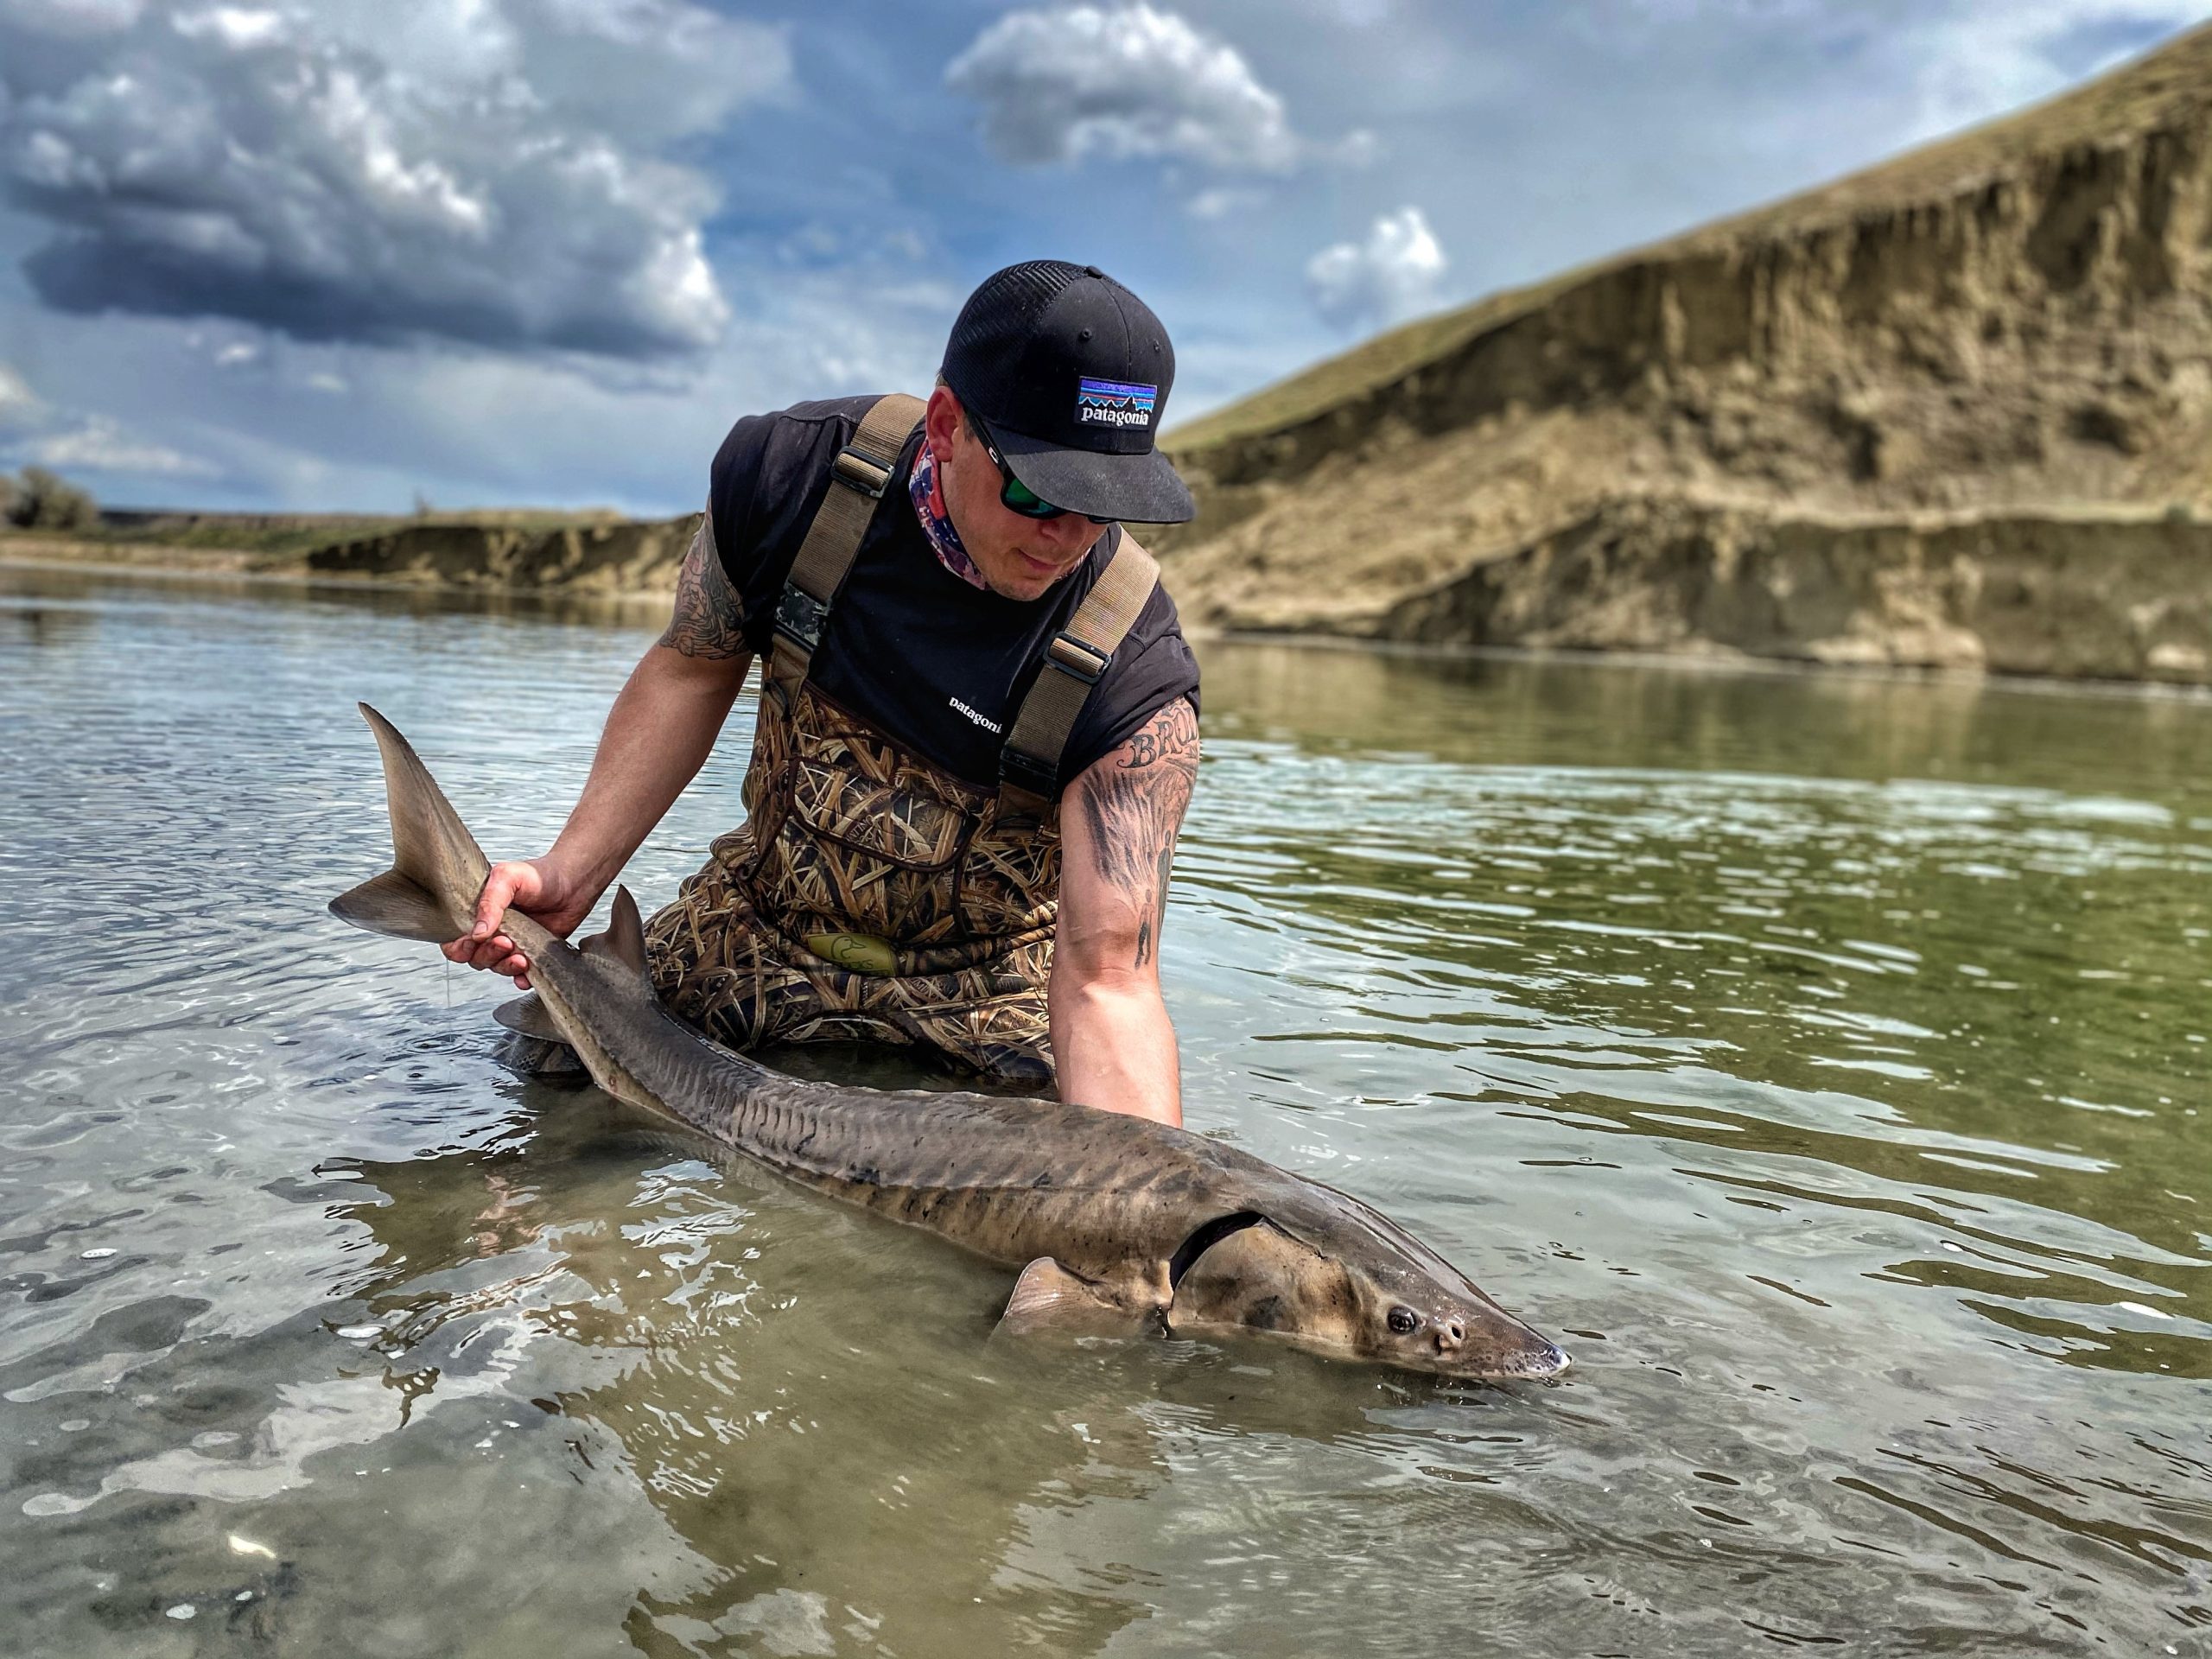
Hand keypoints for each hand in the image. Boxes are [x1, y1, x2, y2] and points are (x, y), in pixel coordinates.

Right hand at [441, 855, 598, 988]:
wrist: (573, 883)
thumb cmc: (538, 875)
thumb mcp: (507, 877)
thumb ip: (490, 902)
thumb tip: (478, 933)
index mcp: (477, 914)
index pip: (454, 940)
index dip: (459, 947)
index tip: (475, 941)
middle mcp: (491, 931)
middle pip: (475, 958)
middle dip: (488, 955)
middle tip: (507, 942)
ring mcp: (511, 944)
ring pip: (496, 967)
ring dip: (505, 967)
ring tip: (522, 957)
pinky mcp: (530, 953)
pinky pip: (520, 976)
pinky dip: (521, 979)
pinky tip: (527, 975)